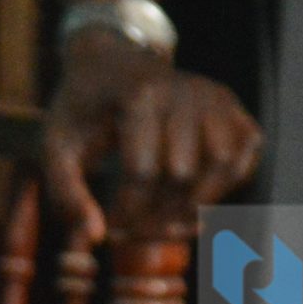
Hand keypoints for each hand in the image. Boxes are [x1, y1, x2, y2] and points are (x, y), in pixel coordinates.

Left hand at [41, 31, 261, 244]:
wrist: (110, 64)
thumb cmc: (81, 111)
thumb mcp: (57, 146)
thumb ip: (66, 193)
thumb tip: (96, 239)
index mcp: (141, 96)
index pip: (143, 172)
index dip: (128, 213)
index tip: (111, 232)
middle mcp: (186, 91)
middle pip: (183, 175)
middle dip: (158, 214)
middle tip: (136, 232)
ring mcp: (215, 97)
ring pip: (223, 167)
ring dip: (195, 205)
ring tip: (164, 221)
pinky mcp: (232, 108)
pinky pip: (245, 156)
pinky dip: (225, 186)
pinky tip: (192, 198)